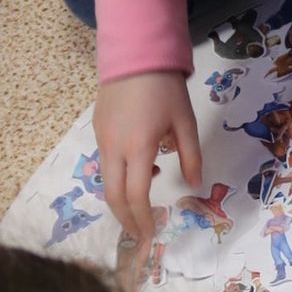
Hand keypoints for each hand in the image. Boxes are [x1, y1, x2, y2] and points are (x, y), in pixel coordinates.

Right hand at [95, 72, 201, 247]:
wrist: (134, 55)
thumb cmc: (165, 89)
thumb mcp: (186, 123)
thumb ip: (191, 157)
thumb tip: (193, 185)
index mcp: (138, 147)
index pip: (136, 196)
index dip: (143, 219)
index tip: (150, 235)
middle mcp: (114, 147)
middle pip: (113, 196)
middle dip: (127, 219)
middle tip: (141, 233)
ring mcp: (102, 139)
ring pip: (106, 181)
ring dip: (123, 199)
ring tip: (145, 205)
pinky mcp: (98, 130)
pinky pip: (106, 163)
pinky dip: (120, 178)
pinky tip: (143, 169)